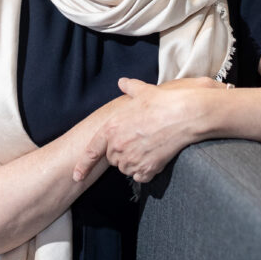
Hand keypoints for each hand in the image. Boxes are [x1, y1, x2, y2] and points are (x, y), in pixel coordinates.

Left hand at [73, 76, 224, 184]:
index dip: (83, 165)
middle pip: (113, 159)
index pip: (91, 151)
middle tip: (139, 140)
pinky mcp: (147, 169)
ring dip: (135, 162)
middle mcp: (117, 147)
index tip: (76, 176)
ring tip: (149, 146)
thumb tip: (123, 82)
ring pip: (127, 169)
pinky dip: (147, 171)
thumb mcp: (142, 91)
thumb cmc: (162, 102)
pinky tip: (156, 157)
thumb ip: (129, 88)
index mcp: (111, 129)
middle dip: (122, 153)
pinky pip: (142, 177)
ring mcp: (132, 160)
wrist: (184, 115)